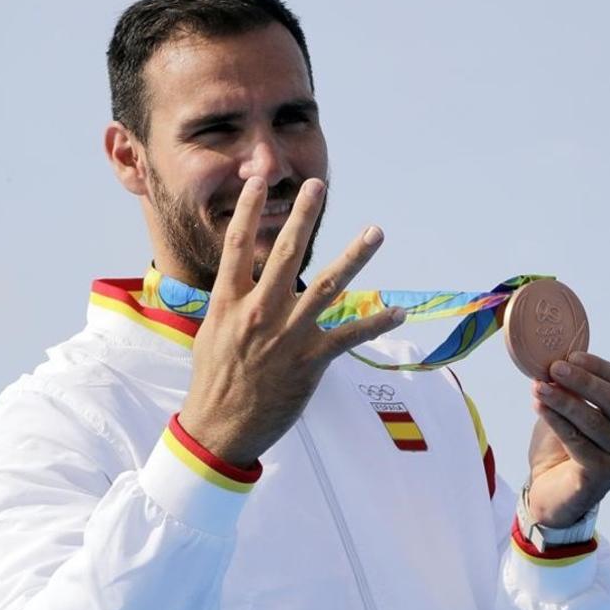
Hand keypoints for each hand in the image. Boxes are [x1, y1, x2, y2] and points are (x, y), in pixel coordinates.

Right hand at [178, 176, 404, 466]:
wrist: (220, 427)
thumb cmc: (214, 380)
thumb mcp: (211, 332)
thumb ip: (231, 301)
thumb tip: (241, 277)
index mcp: (229, 302)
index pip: (238, 246)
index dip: (247, 211)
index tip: (257, 182)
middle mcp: (259, 312)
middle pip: (286, 254)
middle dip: (304, 217)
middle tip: (317, 186)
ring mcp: (287, 335)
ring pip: (327, 287)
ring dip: (355, 257)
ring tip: (374, 232)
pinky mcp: (310, 360)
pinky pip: (349, 336)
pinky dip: (375, 322)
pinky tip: (398, 311)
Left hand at [525, 352, 609, 526]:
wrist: (552, 491)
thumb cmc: (565, 447)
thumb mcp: (573, 410)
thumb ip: (574, 388)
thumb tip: (561, 358)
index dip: (598, 367)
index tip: (570, 355)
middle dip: (583, 381)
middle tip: (554, 368)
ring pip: (594, 421)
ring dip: (563, 400)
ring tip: (539, 387)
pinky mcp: (605, 476)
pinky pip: (578, 441)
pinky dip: (556, 420)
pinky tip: (538, 406)